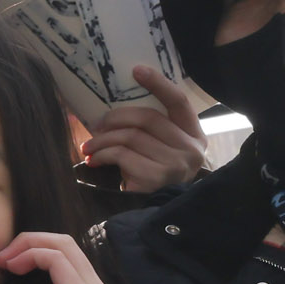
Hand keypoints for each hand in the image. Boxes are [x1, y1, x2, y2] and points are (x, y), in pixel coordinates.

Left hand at [81, 64, 208, 192]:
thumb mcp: (163, 150)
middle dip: (115, 118)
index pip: (178, 101)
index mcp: (194, 136)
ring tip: (89, 146)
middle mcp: (190, 149)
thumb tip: (116, 107)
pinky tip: (94, 160)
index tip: (137, 70)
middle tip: (96, 125)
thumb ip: (154, 130)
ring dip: (102, 140)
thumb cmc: (154, 176)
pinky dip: (103, 155)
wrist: (155, 213)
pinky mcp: (156, 178)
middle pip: (148, 118)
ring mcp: (175, 164)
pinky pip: (122, 155)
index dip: (158, 83)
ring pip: (130, 136)